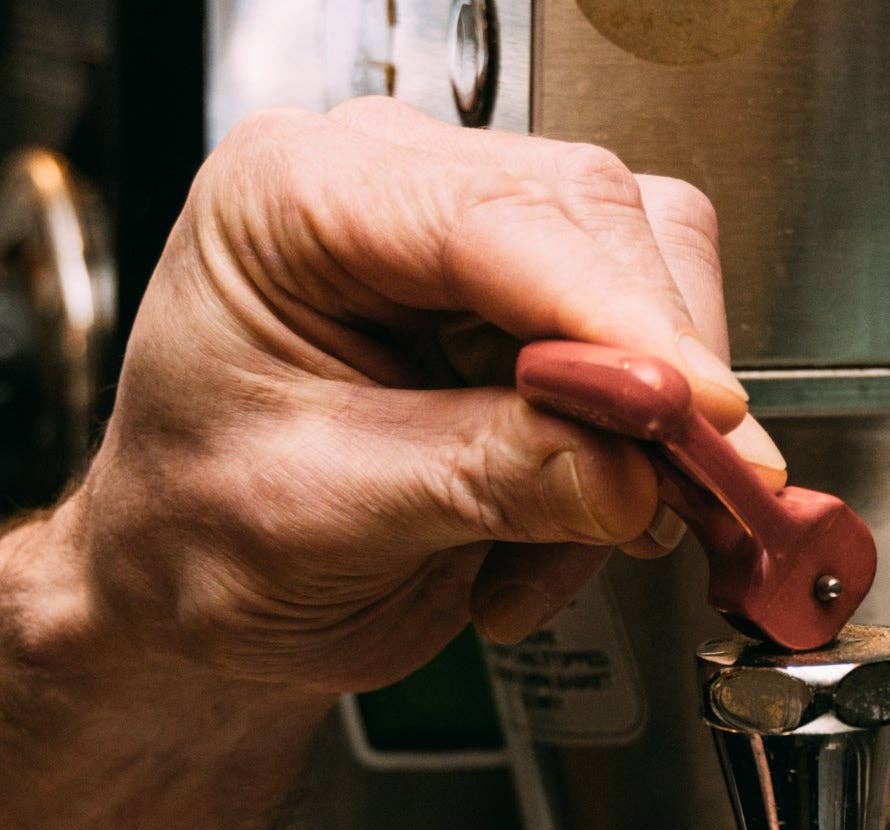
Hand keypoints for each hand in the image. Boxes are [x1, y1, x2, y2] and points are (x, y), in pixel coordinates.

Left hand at [57, 98, 781, 703]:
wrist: (192, 585)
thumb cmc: (199, 536)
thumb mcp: (323, 521)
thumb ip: (484, 480)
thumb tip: (631, 469)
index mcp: (290, 197)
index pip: (492, 219)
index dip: (615, 316)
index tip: (697, 409)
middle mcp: (386, 184)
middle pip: (596, 222)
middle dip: (651, 375)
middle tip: (670, 501)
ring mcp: (467, 235)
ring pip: (647, 280)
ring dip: (640, 435)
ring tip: (543, 554)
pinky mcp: (528, 300)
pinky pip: (645, 357)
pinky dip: (629, 465)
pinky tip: (545, 537)